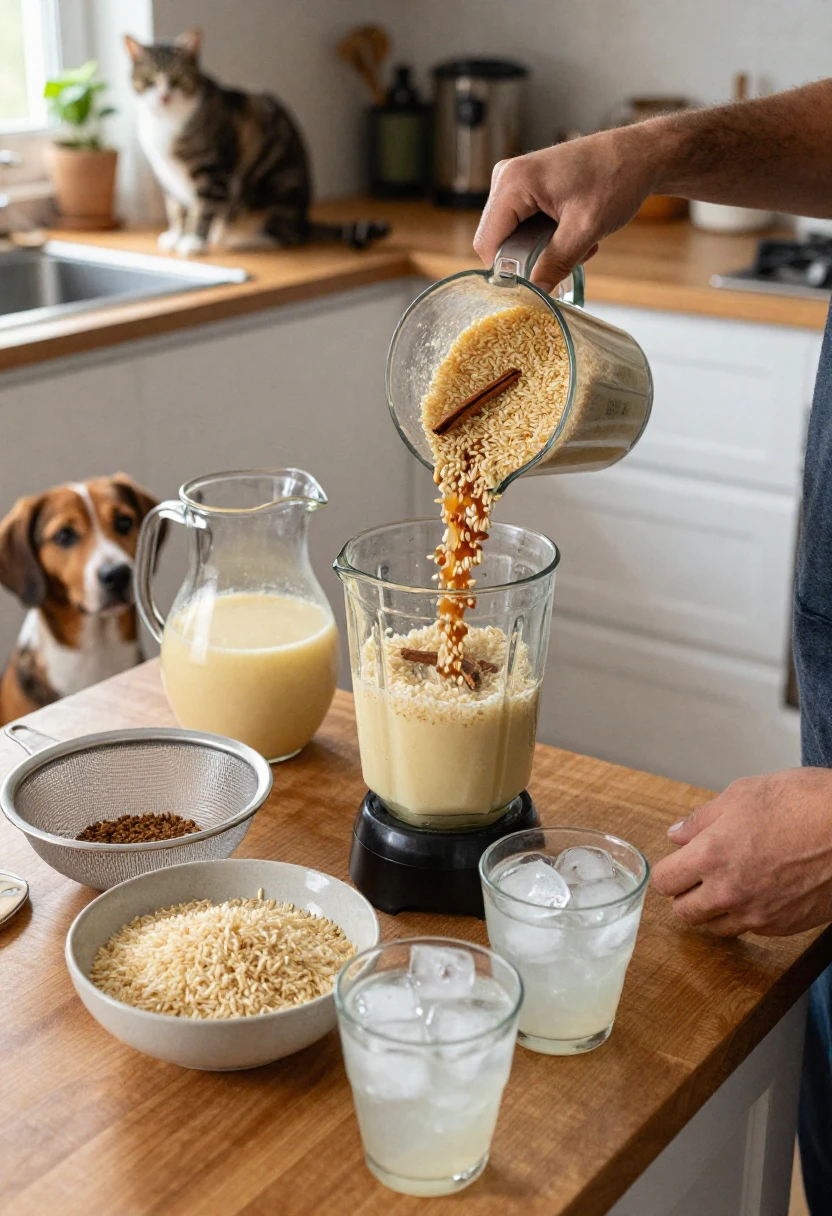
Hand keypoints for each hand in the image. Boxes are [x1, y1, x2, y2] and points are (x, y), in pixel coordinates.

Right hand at [473, 125, 663, 290]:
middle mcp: (507, 178)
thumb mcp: (585, 228)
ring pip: (514, 236)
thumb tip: (535, 293)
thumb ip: (555, 263)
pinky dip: (550, 237)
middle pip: (498, 240)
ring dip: (545, 249)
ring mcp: (517, 182)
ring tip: (578, 240)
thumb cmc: (617, 178)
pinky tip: (575, 230)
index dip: (506, 270)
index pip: (487, 242)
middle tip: (568, 255)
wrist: (640, 154)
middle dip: (531, 258)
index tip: (536, 281)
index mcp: (513, 182)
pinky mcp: (528, 188)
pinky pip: (526, 226)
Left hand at [651, 768, 831, 936]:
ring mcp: (759, 914)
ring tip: (729, 885)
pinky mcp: (784, 927)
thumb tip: (677, 835)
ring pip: (716, 927)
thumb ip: (702, 819)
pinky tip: (760, 891)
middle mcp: (730, 891)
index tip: (677, 864)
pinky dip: (748, 915)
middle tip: (698, 877)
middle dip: (685, 895)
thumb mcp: (744, 794)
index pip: (665, 881)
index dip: (669, 871)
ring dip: (714, 910)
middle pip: (684, 913)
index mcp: (712, 855)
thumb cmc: (804, 802)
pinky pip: (752, 929)